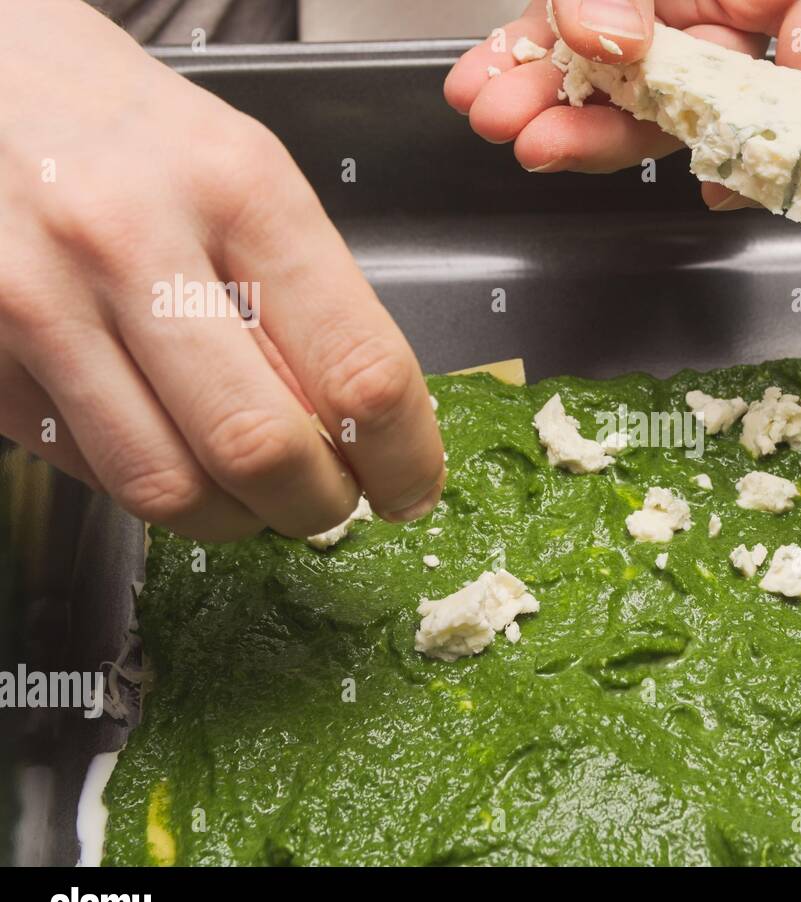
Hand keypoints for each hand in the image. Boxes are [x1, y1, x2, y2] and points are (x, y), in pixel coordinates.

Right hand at [0, 0, 444, 541]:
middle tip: (329, 504)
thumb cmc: (136, 134)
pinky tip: (169, 447)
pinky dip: (149, 484)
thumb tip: (354, 440)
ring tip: (253, 496)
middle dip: (317, 505)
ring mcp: (39, 300)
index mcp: (240, 190)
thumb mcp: (250, 179)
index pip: (359, 369)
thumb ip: (305, 303)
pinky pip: (88, 469)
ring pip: (166, 485)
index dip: (403, 460)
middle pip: (260, 448)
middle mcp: (133, 243)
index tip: (411, 491)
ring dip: (234, 519)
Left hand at [444, 0, 800, 209]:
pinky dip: (524, 70)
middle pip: (699, 97)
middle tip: (545, 143)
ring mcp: (668, 6)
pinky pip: (574, 56)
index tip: (739, 171)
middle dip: (608, 130)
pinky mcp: (607, 6)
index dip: (800, 116)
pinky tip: (481, 80)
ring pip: (626, 91)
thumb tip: (614, 42)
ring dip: (554, 110)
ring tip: (495, 111)